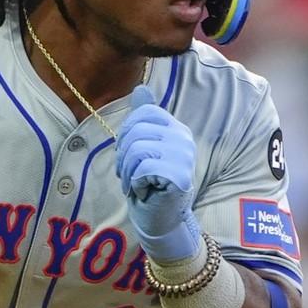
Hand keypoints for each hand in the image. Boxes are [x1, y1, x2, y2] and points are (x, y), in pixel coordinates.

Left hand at [116, 85, 200, 261]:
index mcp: (176, 128)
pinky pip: (143, 167)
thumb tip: (141, 88)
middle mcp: (183, 138)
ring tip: (137, 183)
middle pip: (136, 130)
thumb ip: (143, 119)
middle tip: (131, 174)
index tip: (129, 155)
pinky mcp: (180, 176)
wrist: (160, 218)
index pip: (143, 113)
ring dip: (128, 171)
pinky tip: (145, 190)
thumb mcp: (142, 147)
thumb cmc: (149, 184)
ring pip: (137, 149)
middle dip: (124, 156)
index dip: (127, 133)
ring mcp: (184, 156)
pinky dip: (136, 182)